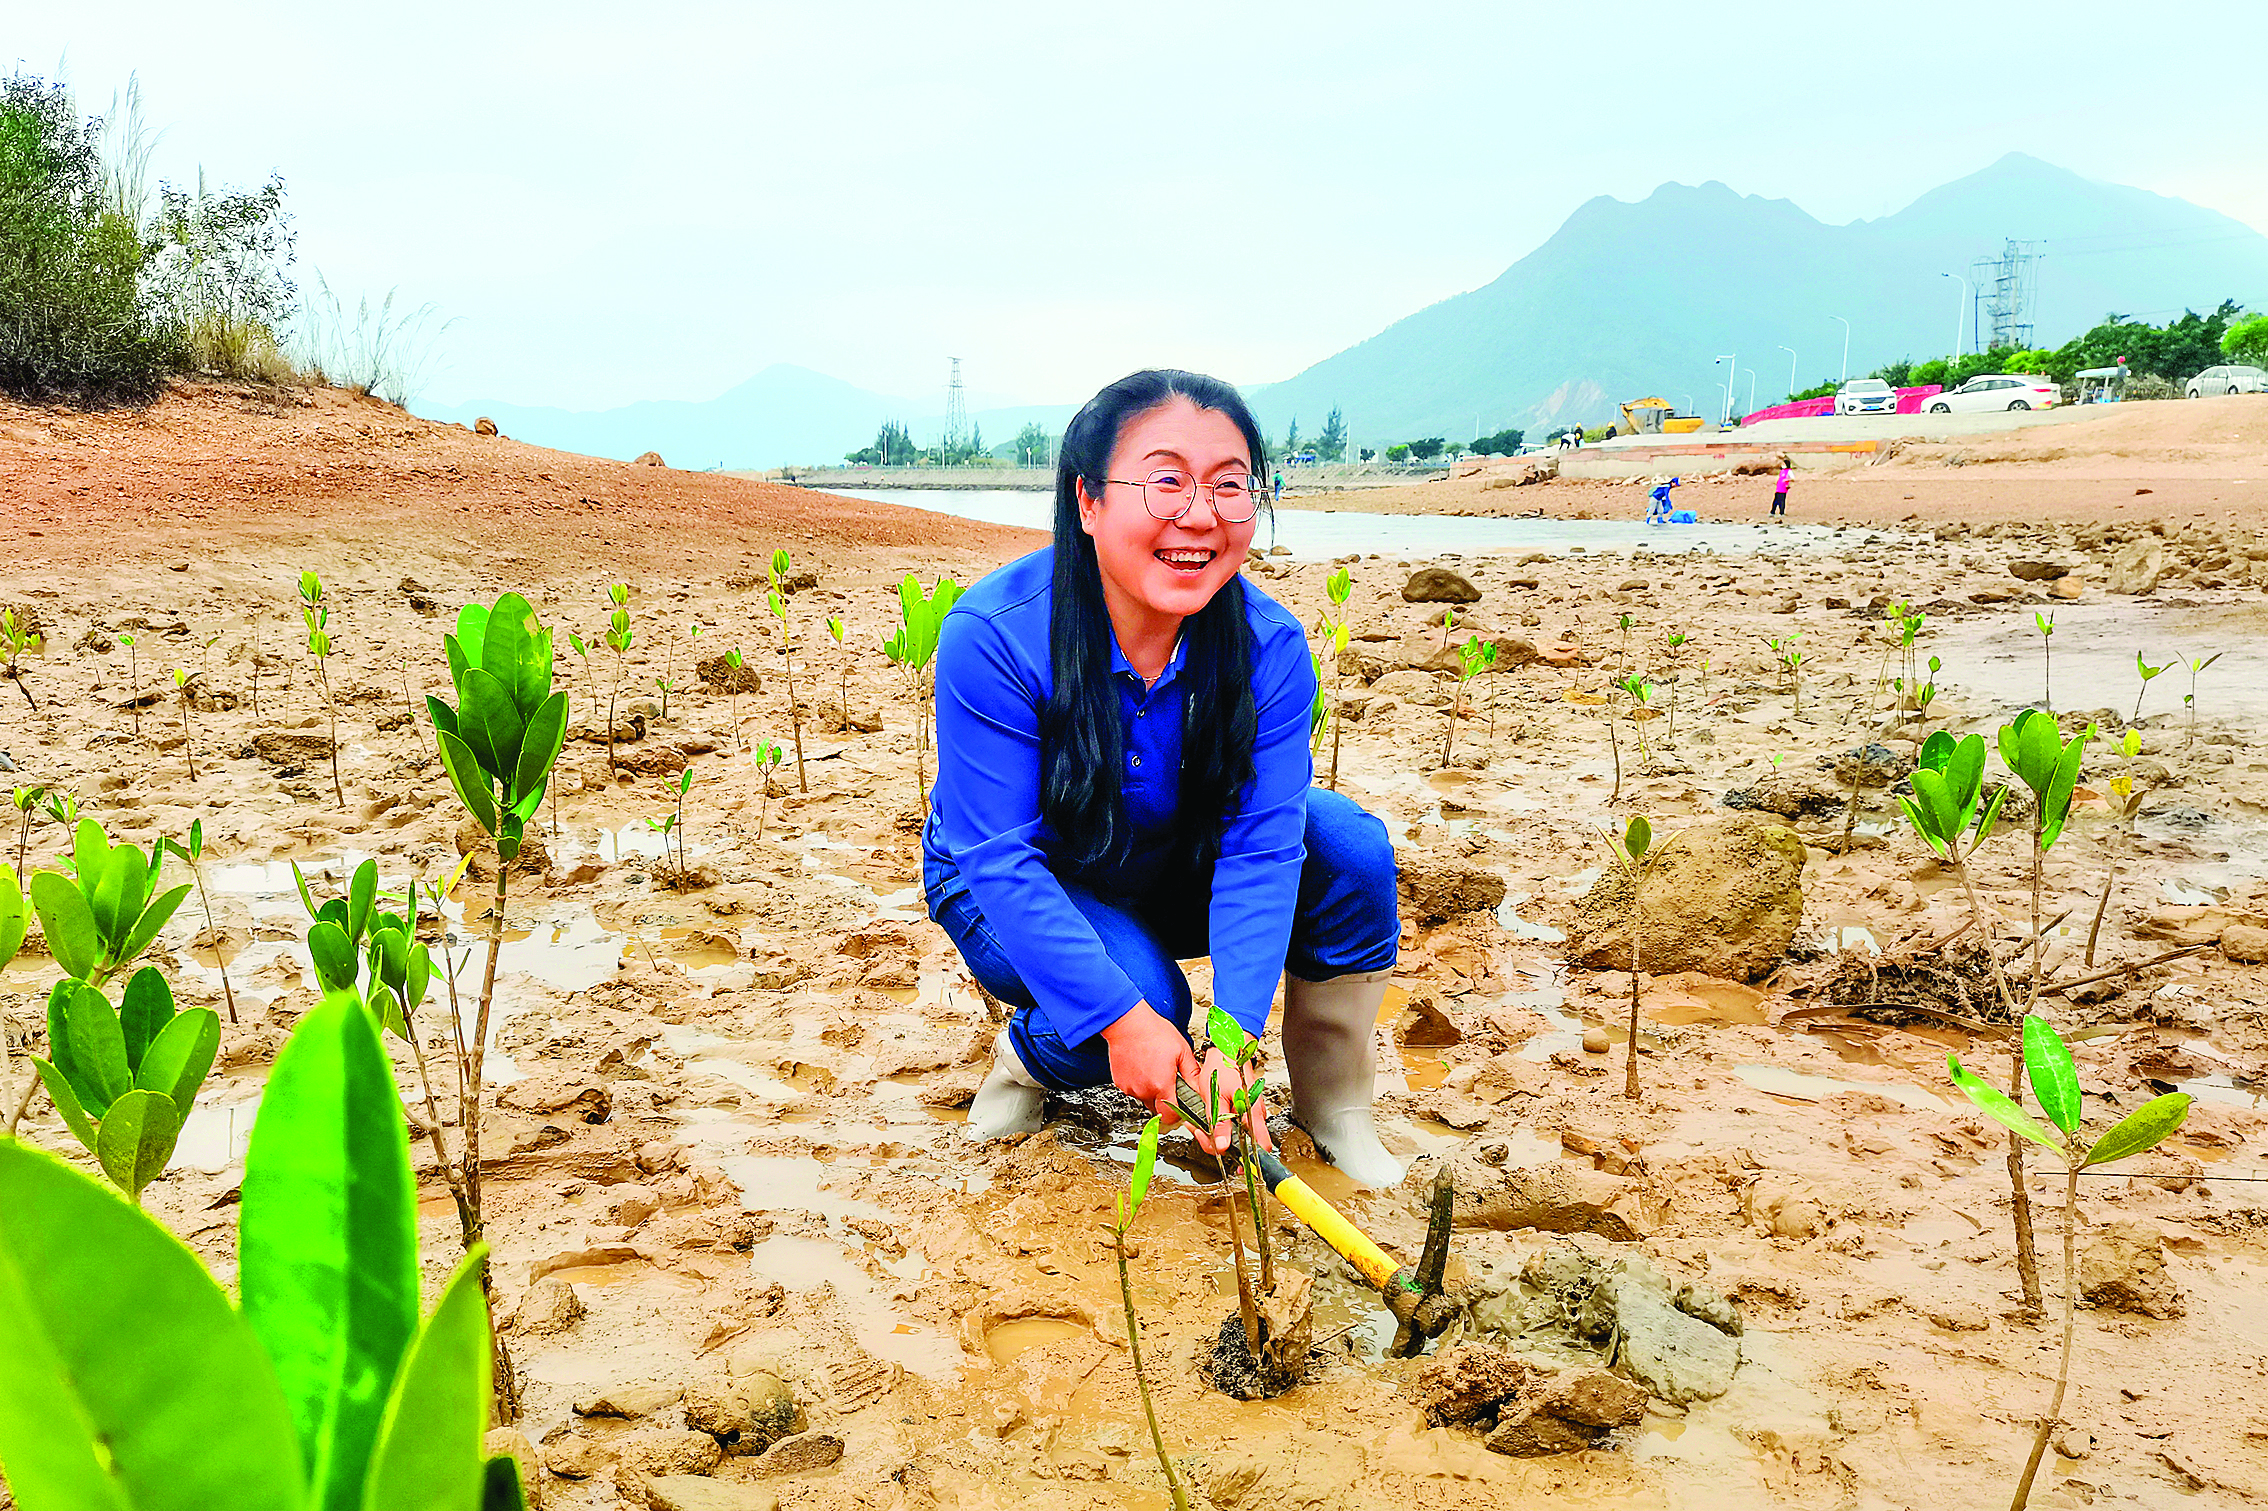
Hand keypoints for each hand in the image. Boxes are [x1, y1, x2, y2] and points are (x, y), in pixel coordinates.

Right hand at [1101, 1000, 1201, 1131]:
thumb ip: (1192, 1073)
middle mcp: (1144, 1090)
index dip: (1177, 1114)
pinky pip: (1133, 1090)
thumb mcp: (1181, 1050)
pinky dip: (1139, 1083)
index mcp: (1161, 1085)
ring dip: (1151, 1090)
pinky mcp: (1120, 1082)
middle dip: (1164, 1099)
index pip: (1170, 1116)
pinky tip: (1143, 1067)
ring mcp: (1130, 1087)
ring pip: (1144, 1098)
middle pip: (1157, 1108)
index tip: (1180, 1108)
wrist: (1127, 1023)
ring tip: (1154, 1068)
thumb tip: (1199, 1087)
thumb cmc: (1152, 1032)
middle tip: (1168, 1081)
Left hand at [1196, 1044, 1274, 1157]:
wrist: (1228, 1047)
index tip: (1238, 1166)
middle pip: (1246, 1142)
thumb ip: (1219, 1124)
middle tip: (1205, 1136)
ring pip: (1240, 1132)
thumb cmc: (1224, 1068)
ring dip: (1221, 1133)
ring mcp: (1252, 1108)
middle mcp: (1255, 1113)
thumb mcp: (1216, 1099)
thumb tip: (1222, 1147)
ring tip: (1203, 1124)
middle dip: (1224, 1144)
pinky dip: (1224, 1123)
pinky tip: (1210, 1116)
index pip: (1260, 1147)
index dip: (1250, 1160)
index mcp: (1252, 1114)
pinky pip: (1237, 1120)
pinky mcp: (1246, 1103)